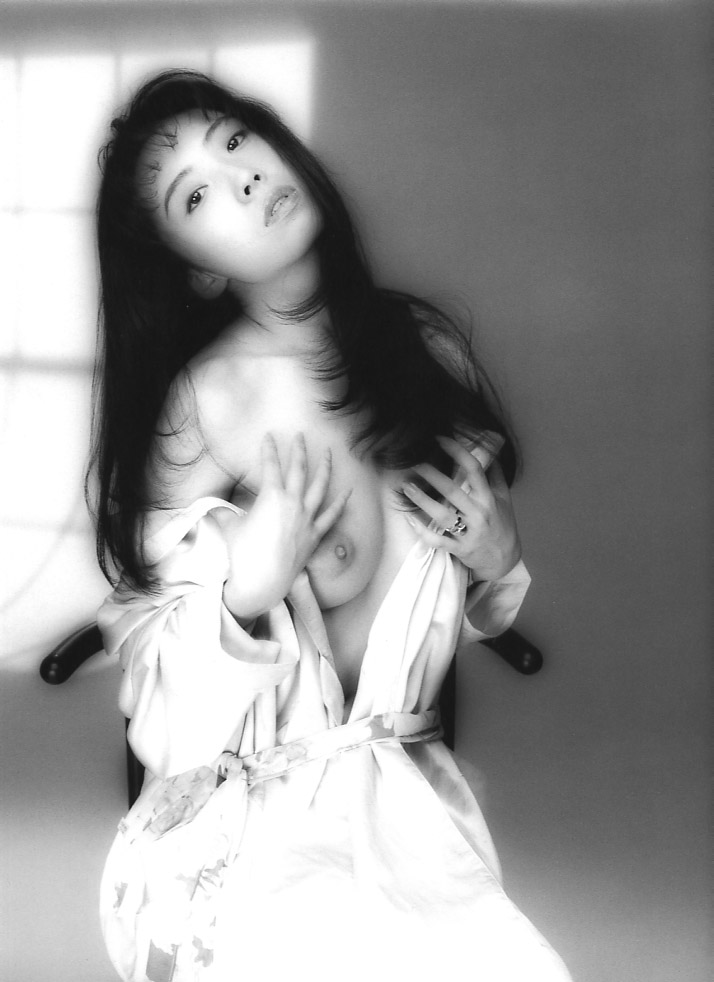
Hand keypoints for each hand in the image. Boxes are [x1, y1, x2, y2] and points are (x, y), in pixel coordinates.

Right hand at [222, 433, 349, 618]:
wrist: (260, 583)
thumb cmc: (242, 554)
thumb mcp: (228, 526)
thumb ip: (221, 513)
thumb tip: (211, 510)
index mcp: (271, 497)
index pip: (270, 466)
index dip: (268, 449)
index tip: (268, 437)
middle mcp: (293, 504)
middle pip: (299, 470)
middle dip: (299, 450)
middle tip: (301, 436)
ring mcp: (307, 519)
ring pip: (320, 487)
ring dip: (325, 468)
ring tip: (329, 453)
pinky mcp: (315, 536)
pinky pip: (332, 516)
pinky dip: (341, 503)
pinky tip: (348, 492)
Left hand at [402, 435, 520, 580]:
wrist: (505, 560)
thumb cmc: (502, 525)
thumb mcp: (504, 499)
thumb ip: (495, 475)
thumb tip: (489, 451)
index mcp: (488, 499)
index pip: (474, 469)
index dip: (457, 451)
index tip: (440, 439)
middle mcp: (478, 514)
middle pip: (452, 491)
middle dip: (431, 475)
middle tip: (414, 462)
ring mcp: (468, 533)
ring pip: (441, 516)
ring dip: (422, 500)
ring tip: (407, 486)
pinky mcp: (458, 549)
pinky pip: (437, 540)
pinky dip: (422, 531)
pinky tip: (409, 519)